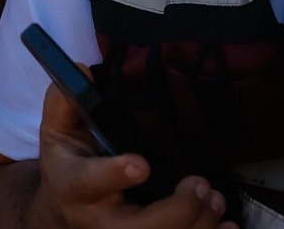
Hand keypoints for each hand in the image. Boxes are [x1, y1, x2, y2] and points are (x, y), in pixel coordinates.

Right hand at [33, 80, 234, 228]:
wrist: (64, 211)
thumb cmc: (68, 165)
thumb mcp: (57, 132)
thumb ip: (65, 101)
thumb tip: (82, 70)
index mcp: (74, 184)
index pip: (91, 182)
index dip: (115, 175)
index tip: (141, 165)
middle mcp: (100, 219)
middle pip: (141, 228)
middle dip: (178, 209)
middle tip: (200, 184)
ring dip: (199, 223)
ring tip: (213, 197)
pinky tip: (226, 226)